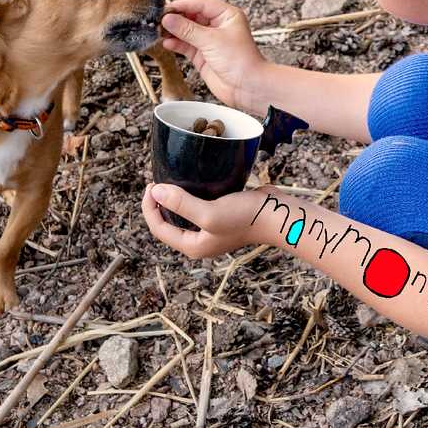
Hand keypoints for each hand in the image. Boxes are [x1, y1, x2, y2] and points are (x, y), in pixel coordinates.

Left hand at [142, 183, 261, 258]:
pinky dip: (191, 195)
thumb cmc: (245, 218)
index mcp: (193, 246)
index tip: (152, 185)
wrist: (277, 215)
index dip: (150, 208)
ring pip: (183, 214)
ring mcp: (212, 229)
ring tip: (169, 180)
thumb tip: (156, 191)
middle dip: (159, 204)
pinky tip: (192, 181)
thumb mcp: (209, 213)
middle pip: (168, 223)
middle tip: (157, 182)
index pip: (159, 228)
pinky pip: (199, 206)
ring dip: (174, 199)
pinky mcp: (222, 216)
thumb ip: (181, 204)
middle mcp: (200, 240)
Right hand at [161, 0, 265, 110]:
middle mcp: (218, 26)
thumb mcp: (211, 40)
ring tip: (159, 31)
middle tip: (159, 20)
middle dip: (176, 18)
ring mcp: (210, 41)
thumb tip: (168, 19)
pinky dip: (176, 44)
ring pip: (187, 31)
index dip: (182, 5)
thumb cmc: (241, 61)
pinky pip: (186, 46)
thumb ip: (187, 29)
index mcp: (227, 15)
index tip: (166, 9)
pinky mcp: (203, 56)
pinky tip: (167, 43)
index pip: (200, 4)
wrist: (248, 87)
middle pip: (192, 16)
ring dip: (174, 32)